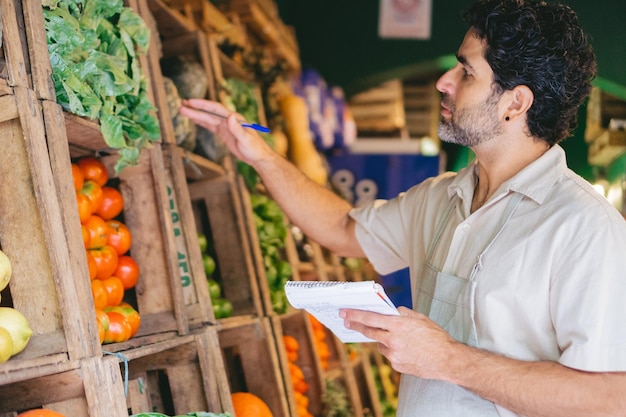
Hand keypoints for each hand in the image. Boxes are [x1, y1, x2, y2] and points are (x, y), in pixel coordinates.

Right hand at [178, 99, 273, 164]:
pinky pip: (210, 125)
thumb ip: (237, 129)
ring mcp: (226, 126)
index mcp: (234, 118)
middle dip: (195, 109)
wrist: (258, 156)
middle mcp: (229, 120)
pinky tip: (193, 119)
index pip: (216, 109)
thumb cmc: (254, 148)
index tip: (191, 102)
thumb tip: (230, 117)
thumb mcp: (246, 140)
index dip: (203, 105)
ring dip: (196, 114)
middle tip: (181, 105)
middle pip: (209, 113)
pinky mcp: (224, 133)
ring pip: (208, 118)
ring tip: (182, 110)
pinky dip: (201, 122)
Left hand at [341, 307, 460, 380]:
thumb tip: (390, 311)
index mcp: (398, 325)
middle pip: (369, 332)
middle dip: (356, 326)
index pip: (370, 318)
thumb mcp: (420, 318)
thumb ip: (402, 313)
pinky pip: (390, 355)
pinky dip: (395, 350)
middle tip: (347, 322)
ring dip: (384, 340)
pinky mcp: (397, 365)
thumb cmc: (436, 337)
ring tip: (402, 340)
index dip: (354, 315)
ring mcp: (394, 355)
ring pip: (381, 344)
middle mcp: (393, 341)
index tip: (344, 312)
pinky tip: (408, 350)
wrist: (447, 360)